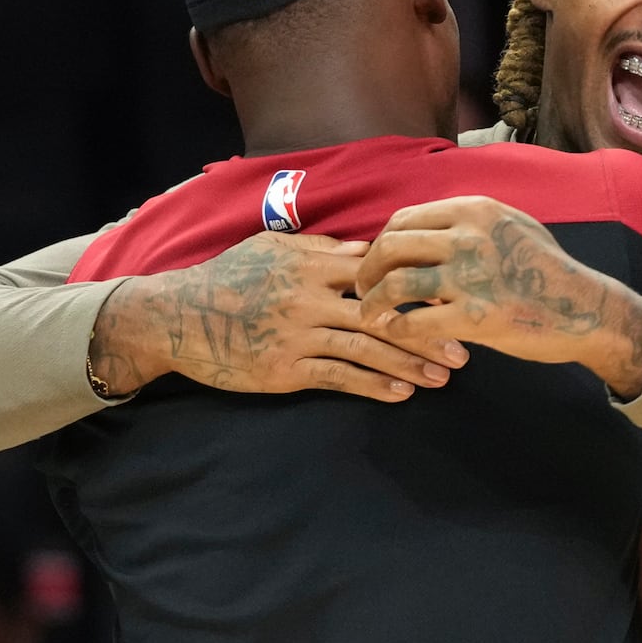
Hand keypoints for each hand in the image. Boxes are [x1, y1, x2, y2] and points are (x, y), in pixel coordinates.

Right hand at [90, 231, 466, 398]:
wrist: (177, 315)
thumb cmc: (228, 278)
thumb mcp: (271, 250)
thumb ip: (320, 250)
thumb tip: (366, 248)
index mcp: (312, 264)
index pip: (378, 273)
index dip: (417, 287)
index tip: (453, 300)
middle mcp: (309, 297)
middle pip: (382, 315)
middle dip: (427, 334)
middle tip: (464, 351)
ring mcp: (298, 333)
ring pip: (365, 349)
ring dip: (408, 365)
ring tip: (441, 377)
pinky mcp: (284, 367)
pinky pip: (337, 377)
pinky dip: (372, 385)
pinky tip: (400, 394)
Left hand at [353, 196, 641, 394]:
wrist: (586, 309)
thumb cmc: (549, 271)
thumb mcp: (513, 224)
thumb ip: (471, 221)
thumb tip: (426, 227)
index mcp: (475, 209)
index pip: (404, 219)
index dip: (381, 242)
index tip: (375, 262)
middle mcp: (468, 236)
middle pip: (391, 247)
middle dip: (367, 270)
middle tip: (361, 289)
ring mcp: (471, 276)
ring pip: (396, 283)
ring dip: (373, 302)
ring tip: (369, 315)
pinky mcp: (475, 316)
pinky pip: (415, 322)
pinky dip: (397, 329)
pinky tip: (395, 334)